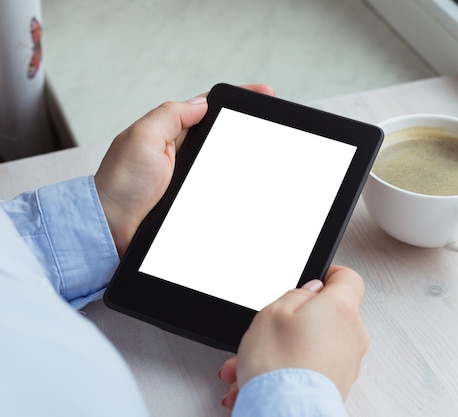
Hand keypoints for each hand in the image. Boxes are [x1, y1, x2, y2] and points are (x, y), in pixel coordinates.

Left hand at [94, 84, 274, 255]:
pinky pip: (221, 186)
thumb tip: (202, 103)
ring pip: (224, 160)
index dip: (236, 98)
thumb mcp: (142, 138)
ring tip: (269, 153)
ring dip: (244, 157)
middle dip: (247, 125)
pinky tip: (250, 184)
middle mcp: (179, 151)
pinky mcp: (192, 199)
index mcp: (167, 130)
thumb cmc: (121, 185)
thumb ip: (170, 116)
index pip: (208, 106)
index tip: (264, 95)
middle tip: (274, 125)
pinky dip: (237, 184)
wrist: (113, 230)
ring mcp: (187, 176)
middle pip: (221, 131)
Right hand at [218, 266, 368, 408]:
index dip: (329, 275)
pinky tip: (260, 382)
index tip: (314, 279)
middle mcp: (353, 335)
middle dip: (293, 322)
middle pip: (326, 315)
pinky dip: (289, 371)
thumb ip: (295, 295)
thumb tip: (308, 293)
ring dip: (283, 351)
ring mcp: (348, 364)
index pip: (348, 278)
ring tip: (248, 365)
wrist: (286, 414)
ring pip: (313, 345)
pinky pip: (312, 368)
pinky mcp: (338, 386)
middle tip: (266, 330)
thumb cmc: (281, 367)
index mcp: (341, 309)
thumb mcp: (272, 313)